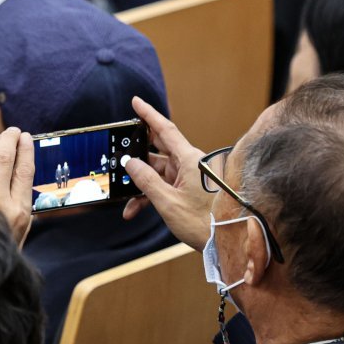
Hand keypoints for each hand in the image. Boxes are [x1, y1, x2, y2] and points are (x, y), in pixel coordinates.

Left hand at [0, 127, 33, 247]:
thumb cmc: (4, 245)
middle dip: (8, 140)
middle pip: (4, 160)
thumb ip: (22, 201)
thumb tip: (20, 171)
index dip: (25, 149)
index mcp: (19, 210)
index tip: (26, 137)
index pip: (24, 170)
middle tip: (12, 131)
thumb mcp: (23, 227)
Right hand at [121, 96, 212, 249]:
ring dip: (139, 184)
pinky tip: (134, 210)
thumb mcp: (167, 202)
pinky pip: (163, 186)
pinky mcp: (187, 189)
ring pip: (157, 172)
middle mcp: (190, 164)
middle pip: (158, 149)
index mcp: (189, 160)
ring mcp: (188, 177)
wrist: (224, 241)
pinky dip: (148, 196)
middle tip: (119, 148)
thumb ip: (146, 180)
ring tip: (124, 197)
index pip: (165, 130)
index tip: (136, 102)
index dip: (149, 115)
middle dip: (136, 152)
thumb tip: (131, 163)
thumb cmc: (202, 221)